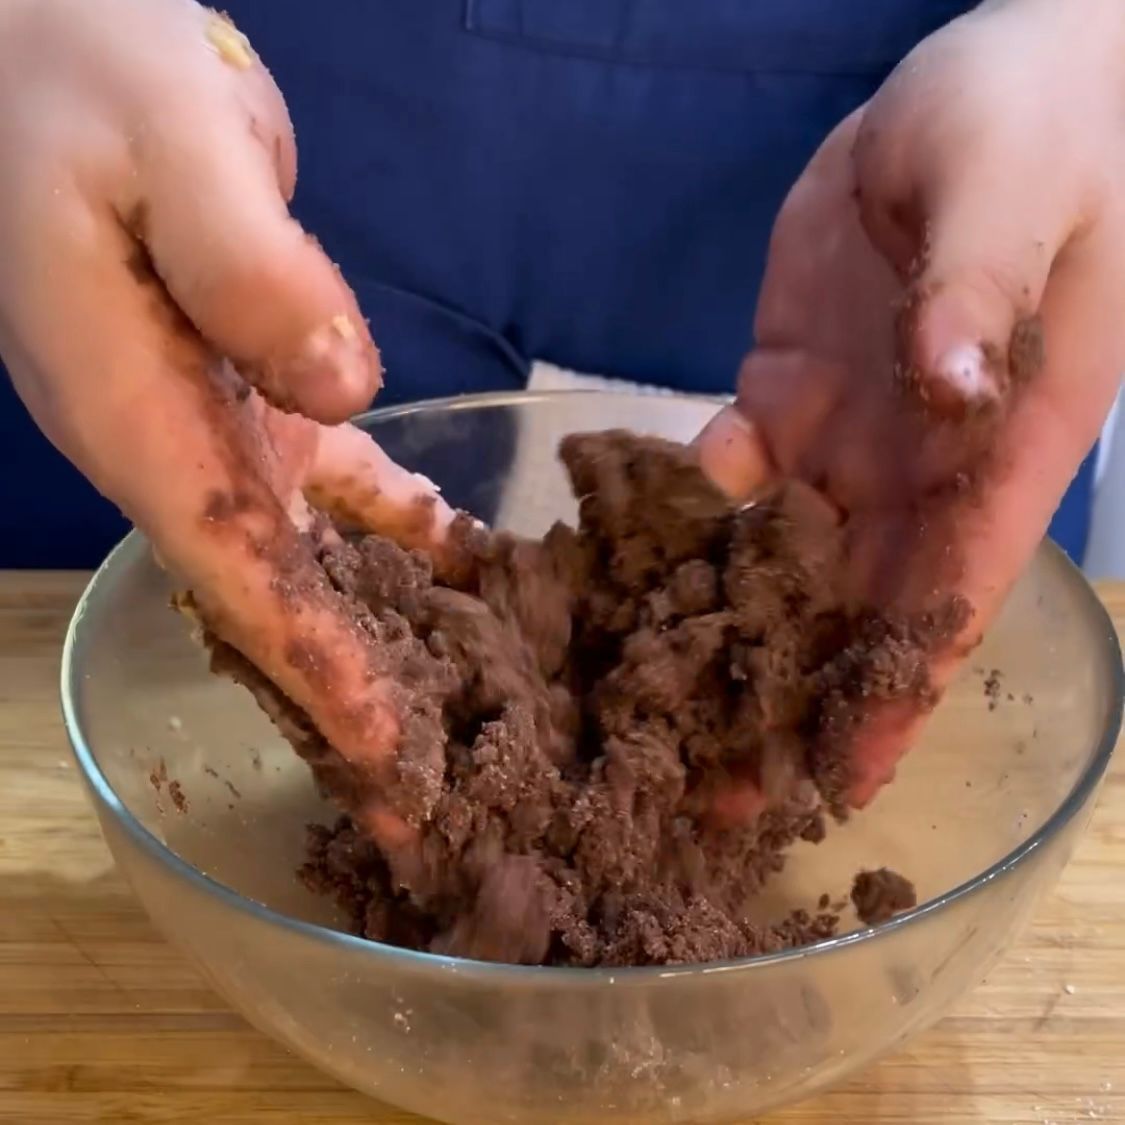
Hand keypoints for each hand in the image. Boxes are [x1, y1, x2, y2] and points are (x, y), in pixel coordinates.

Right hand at [0, 0, 456, 847]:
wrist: (48, 46)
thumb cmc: (82, 73)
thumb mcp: (165, 143)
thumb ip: (246, 265)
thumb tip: (339, 387)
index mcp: (125, 409)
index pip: (227, 566)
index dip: (305, 661)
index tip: (381, 746)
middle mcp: (164, 439)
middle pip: (263, 592)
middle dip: (341, 691)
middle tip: (421, 795)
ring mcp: (208, 418)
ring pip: (302, 551)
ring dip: (376, 629)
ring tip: (458, 708)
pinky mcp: (250, 385)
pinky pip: (333, 475)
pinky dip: (397, 519)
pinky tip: (465, 553)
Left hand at [699, 0, 1124, 811]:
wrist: (990, 71)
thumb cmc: (1038, 122)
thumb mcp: (1015, 193)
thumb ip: (979, 293)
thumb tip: (945, 390)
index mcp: (1002, 444)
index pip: (949, 594)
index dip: (894, 693)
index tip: (836, 785)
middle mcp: (924, 463)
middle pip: (855, 606)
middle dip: (791, 698)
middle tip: (712, 791)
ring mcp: (848, 428)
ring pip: (783, 557)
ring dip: (727, 634)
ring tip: (658, 712)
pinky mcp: (786, 384)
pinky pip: (730, 465)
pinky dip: (687, 510)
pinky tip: (632, 557)